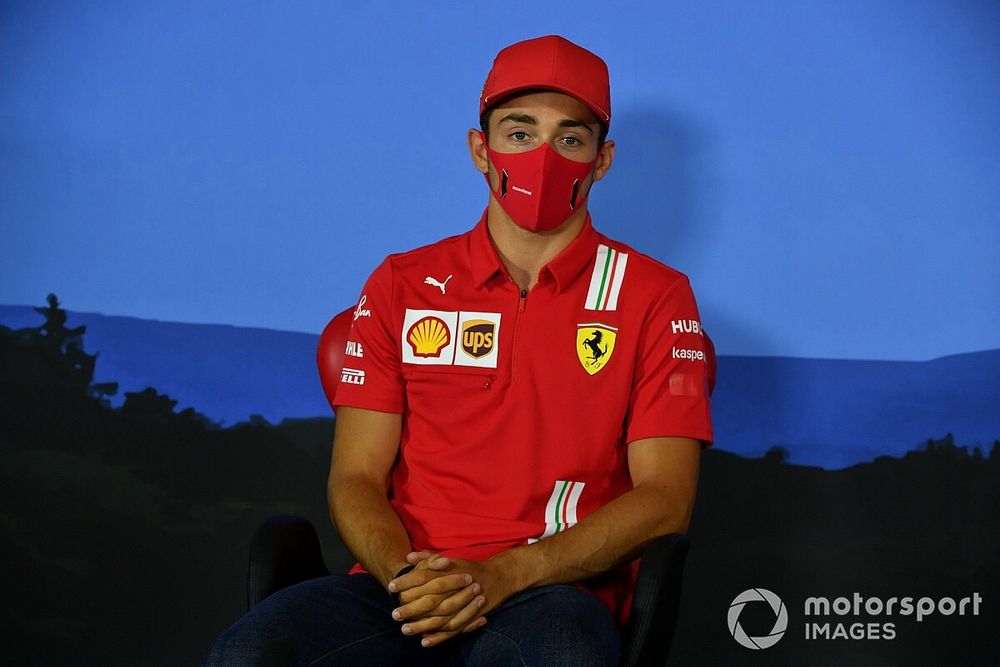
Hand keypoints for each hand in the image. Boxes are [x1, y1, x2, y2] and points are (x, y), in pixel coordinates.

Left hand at [395, 556, 521, 646]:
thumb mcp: (449, 559)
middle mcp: (454, 588)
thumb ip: (428, 558)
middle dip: (410, 608)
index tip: (391, 586)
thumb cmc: (469, 568)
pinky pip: (452, 630)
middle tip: (395, 614)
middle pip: (429, 600)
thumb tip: (408, 557)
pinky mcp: (469, 617)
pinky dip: (438, 637)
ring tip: (405, 630)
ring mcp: (463, 604)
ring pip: (439, 618)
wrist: (497, 577)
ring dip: (421, 625)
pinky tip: (424, 641)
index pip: (423, 576)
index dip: (406, 581)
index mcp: (448, 571)